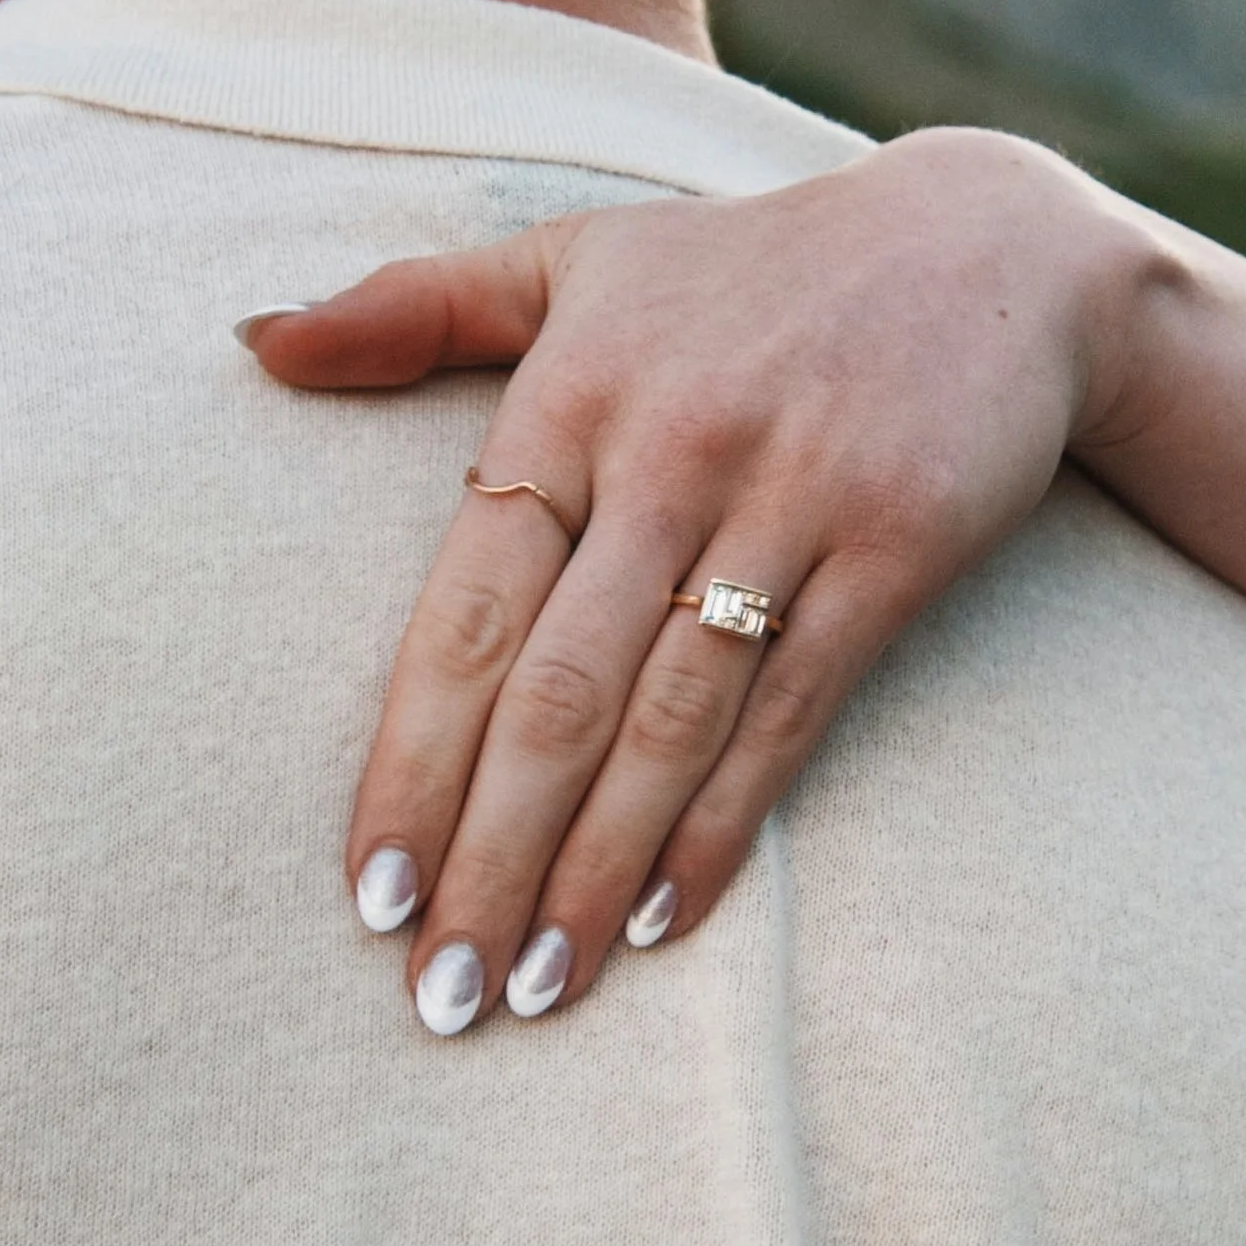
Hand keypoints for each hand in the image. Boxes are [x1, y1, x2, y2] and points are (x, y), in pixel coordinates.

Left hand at [245, 127, 1174, 1031]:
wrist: (990, 248)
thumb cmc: (748, 272)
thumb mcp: (578, 259)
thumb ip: (414, 307)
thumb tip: (254, 344)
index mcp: (567, 397)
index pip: (462, 613)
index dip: (411, 762)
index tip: (369, 891)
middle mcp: (667, 451)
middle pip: (555, 695)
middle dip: (488, 858)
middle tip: (440, 996)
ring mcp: (785, 499)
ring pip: (667, 722)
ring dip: (593, 869)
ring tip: (535, 987)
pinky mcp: (893, 546)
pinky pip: (790, 711)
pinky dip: (724, 825)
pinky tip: (663, 918)